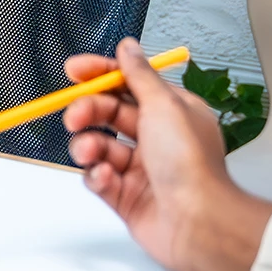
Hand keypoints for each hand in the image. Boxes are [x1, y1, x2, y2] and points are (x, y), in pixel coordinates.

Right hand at [60, 38, 271, 270]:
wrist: (197, 223)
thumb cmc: (191, 166)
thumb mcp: (164, 105)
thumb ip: (139, 76)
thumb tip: (129, 48)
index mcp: (172, 112)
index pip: (129, 84)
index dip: (100, 75)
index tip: (74, 71)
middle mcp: (157, 138)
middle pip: (109, 114)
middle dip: (87, 112)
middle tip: (74, 117)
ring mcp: (141, 168)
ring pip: (99, 147)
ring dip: (88, 146)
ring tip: (89, 153)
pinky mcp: (127, 197)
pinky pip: (98, 179)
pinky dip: (96, 176)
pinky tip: (104, 177)